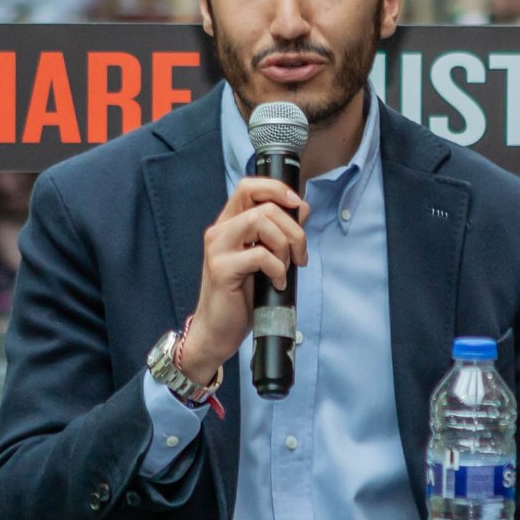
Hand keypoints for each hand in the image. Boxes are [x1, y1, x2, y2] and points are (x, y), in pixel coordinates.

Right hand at [177, 175, 307, 382]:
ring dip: (285, 245)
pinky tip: (276, 283)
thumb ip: (278, 233)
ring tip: (285, 268)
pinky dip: (277, 268)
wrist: (217, 332)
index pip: (249, 187)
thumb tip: (301, 208)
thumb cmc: (242, 297)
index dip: (276, 189)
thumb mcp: (264, 259)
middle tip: (299, 255)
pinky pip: (260, 255)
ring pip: (261, 222)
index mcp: (228, 224)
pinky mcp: (221, 269)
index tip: (297, 206)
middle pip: (264, 206)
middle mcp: (219, 231)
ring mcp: (217, 249)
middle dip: (293, 229)